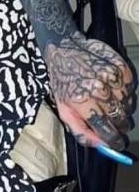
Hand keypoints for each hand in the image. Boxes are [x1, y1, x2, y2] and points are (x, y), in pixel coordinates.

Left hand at [45, 31, 135, 150]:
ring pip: (128, 105)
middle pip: (121, 120)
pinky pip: (130, 88)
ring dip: (121, 107)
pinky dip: (124, 91)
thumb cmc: (62, 78)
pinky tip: (111, 87)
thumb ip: (80, 130)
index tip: (116, 142)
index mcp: (81, 101)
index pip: (108, 131)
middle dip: (118, 124)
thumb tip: (100, 145)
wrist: (63, 46)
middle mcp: (98, 90)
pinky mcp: (119, 67)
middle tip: (110, 118)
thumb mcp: (62, 106)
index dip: (114, 140)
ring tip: (107, 98)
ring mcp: (110, 77)